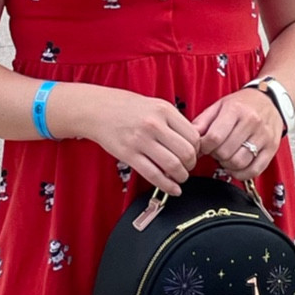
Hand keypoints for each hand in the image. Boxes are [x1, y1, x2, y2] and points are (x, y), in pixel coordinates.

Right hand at [64, 88, 200, 195]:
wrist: (97, 109)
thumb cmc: (127, 107)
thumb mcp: (155, 105)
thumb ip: (173, 121)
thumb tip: (193, 142)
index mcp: (164, 110)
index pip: (193, 136)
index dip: (197, 149)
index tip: (194, 154)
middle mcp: (154, 124)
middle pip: (186, 152)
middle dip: (191, 165)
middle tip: (188, 168)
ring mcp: (140, 140)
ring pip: (172, 165)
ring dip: (181, 176)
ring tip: (180, 178)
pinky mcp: (128, 154)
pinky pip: (153, 175)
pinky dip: (167, 186)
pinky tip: (173, 189)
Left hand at [192, 87, 283, 181]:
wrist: (270, 100)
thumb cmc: (242, 104)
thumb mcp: (219, 106)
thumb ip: (202, 122)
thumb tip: (189, 140)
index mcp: (235, 110)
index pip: (214, 138)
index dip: (203, 148)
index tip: (203, 147)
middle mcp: (252, 122)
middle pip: (225, 152)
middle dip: (215, 156)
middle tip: (216, 151)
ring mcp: (264, 136)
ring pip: (239, 163)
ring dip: (227, 165)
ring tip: (226, 157)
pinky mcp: (272, 148)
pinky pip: (254, 170)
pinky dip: (241, 174)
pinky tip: (236, 167)